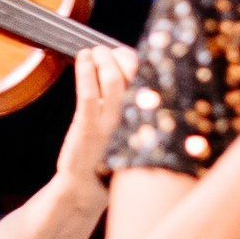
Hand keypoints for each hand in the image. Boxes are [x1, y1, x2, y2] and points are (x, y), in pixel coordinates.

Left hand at [52, 45, 136, 202]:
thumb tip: (140, 82)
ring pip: (113, 80)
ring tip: (96, 51)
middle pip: (136, 75)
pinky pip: (89, 93)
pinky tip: (83, 58)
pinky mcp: (88, 127)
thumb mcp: (135, 137)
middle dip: (124, 56)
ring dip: (104, 59)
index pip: (156, 82)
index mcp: (149, 119)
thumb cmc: (110, 160)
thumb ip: (142, 112)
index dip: (149, 61)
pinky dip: (86, 71)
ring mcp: (111, 122)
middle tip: (111, 50)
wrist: (86, 188)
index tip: (137, 51)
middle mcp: (134, 118)